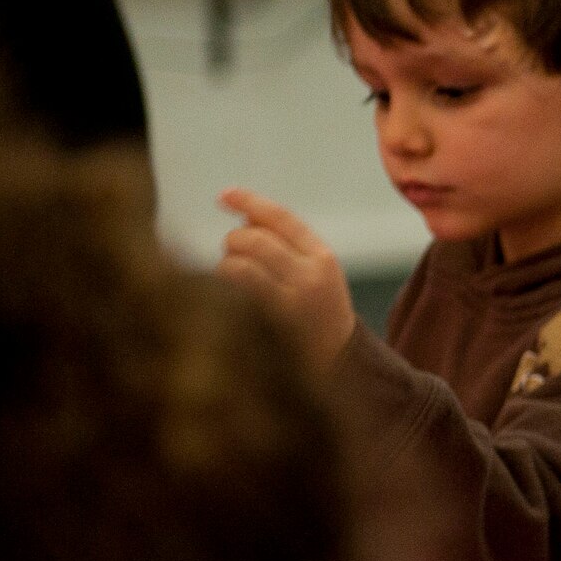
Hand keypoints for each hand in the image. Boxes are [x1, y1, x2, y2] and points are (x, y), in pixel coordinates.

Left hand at [216, 188, 357, 370]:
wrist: (339, 364)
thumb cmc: (316, 313)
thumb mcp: (316, 275)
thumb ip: (286, 245)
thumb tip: (242, 217)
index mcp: (323, 258)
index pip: (280, 217)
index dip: (248, 201)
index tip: (223, 196)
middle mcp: (310, 276)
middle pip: (252, 238)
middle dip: (234, 243)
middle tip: (235, 258)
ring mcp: (291, 301)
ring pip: (237, 263)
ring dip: (226, 267)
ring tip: (234, 280)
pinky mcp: (271, 323)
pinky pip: (232, 290)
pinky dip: (222, 287)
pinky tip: (228, 298)